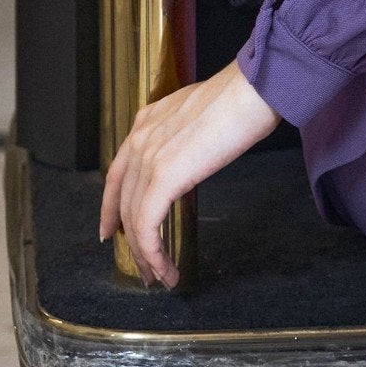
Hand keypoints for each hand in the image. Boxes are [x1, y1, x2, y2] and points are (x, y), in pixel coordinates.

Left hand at [96, 61, 280, 287]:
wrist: (254, 90)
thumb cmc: (244, 97)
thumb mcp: (202, 113)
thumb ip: (186, 133)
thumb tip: (195, 152)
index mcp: (147, 120)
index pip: (118, 173)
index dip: (111, 206)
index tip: (111, 230)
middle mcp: (140, 137)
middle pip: (123, 201)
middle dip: (130, 239)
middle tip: (143, 266)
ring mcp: (148, 157)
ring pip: (135, 219)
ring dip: (145, 254)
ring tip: (158, 276)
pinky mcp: (164, 177)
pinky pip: (148, 226)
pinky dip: (154, 253)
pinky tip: (165, 269)